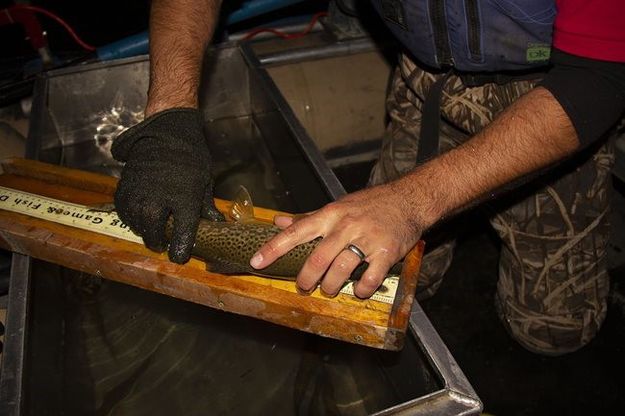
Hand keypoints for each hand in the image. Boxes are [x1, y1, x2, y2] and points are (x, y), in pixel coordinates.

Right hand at [111, 108, 222, 262]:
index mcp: (183, 201)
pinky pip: (125, 212)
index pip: (181, 236)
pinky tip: (140, 216)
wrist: (166, 133)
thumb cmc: (190, 157)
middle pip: (154, 234)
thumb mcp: (204, 182)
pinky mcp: (124, 189)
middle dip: (159, 242)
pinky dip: (132, 217)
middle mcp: (158, 201)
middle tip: (163, 243)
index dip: (180, 250)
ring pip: (138, 225)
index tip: (179, 256)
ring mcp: (139, 195)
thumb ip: (206, 207)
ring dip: (145, 230)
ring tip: (152, 229)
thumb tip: (217, 225)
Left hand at [250, 183, 423, 297]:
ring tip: (330, 289)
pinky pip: (370, 278)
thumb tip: (278, 222)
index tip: (256, 262)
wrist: (408, 199)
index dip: (274, 248)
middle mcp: (346, 226)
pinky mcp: (387, 252)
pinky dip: (362, 289)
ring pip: (340, 270)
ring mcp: (367, 239)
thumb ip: (307, 218)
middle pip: (317, 258)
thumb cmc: (369, 204)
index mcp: (330, 215)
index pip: (296, 232)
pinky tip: (359, 290)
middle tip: (304, 287)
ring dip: (331, 286)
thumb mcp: (336, 206)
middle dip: (306, 279)